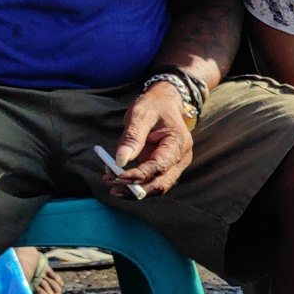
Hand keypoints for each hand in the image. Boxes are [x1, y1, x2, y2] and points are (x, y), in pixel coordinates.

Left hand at [110, 82, 194, 196]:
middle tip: (113, 189)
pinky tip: (119, 181)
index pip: (160, 166)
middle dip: (137, 189)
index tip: (119, 177)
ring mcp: (175, 165)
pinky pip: (152, 181)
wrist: (166, 102)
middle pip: (161, 183)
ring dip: (136, 191)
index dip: (140, 175)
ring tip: (113, 188)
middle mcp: (181, 158)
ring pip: (157, 187)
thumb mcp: (141, 114)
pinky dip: (137, 185)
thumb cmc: (155, 105)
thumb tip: (120, 161)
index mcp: (179, 143)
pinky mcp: (165, 168)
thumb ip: (132, 137)